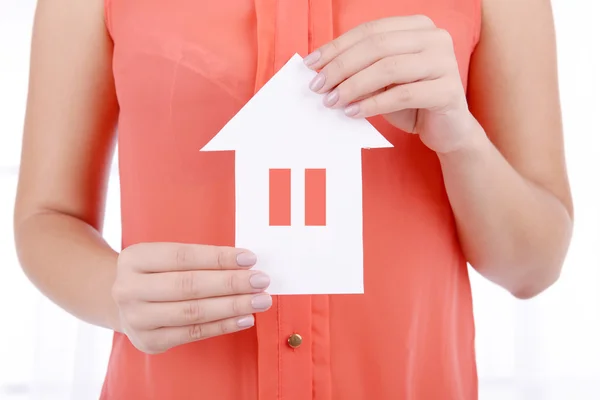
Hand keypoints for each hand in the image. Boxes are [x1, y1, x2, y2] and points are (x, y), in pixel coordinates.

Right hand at [112, 243, 271, 353]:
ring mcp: (136, 318)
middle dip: (230, 283)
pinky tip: (244, 318)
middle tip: (261, 281)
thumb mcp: (165, 258)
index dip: (219, 258)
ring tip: (259, 300)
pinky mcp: (149, 341)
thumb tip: (245, 263)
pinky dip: (223, 325)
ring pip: (193, 311)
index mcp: (135, 258)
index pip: (184, 256)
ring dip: (232, 306)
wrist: (124, 304)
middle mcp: (129, 288)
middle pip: (189, 285)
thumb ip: (199, 259)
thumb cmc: (157, 274)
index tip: (250, 259)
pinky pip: (193, 333)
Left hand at [304, 15, 478, 153]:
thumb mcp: (382, 81)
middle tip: (318, 86)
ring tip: (332, 101)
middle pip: (377, 46)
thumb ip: (360, 70)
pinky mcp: (448, 90)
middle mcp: (435, 37)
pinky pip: (403, 95)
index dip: (337, 47)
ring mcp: (445, 62)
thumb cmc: (411, 101)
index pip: (369, 31)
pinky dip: (373, 104)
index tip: (311, 64)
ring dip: (354, 86)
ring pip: (388, 68)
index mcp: (418, 26)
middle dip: (342, 67)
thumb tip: (320, 71)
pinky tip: (352, 113)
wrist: (448, 129)